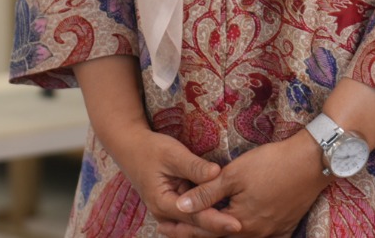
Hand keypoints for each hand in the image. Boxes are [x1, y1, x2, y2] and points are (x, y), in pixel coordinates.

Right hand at [110, 127, 242, 236]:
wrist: (130, 147)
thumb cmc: (150, 149)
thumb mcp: (172, 154)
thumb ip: (194, 166)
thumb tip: (217, 174)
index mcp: (163, 203)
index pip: (195, 217)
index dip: (217, 222)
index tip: (237, 224)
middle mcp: (165, 213)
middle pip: (196, 226)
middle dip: (219, 227)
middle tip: (244, 226)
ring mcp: (169, 211)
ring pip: (195, 222)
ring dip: (214, 222)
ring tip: (239, 222)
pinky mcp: (174, 205)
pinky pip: (193, 214)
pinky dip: (207, 214)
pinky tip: (226, 212)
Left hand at [164, 131, 329, 237]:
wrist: (313, 161)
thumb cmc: (272, 163)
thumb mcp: (234, 174)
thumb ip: (206, 193)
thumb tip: (179, 207)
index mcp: (240, 223)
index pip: (203, 229)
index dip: (182, 227)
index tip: (163, 226)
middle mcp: (257, 234)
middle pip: (220, 236)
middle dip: (197, 232)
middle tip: (173, 229)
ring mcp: (273, 232)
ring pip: (239, 236)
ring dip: (220, 231)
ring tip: (203, 227)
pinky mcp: (285, 226)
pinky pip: (260, 235)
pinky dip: (244, 232)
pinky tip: (238, 227)